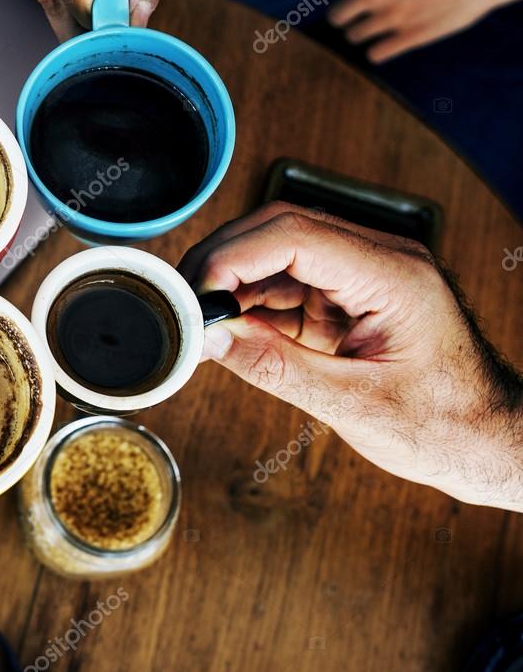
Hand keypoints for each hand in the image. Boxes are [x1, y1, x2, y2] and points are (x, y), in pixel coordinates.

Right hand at [180, 203, 522, 506]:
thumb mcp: (355, 405)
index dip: (232, 258)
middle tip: (183, 305)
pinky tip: (228, 332)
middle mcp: (377, 260)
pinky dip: (248, 305)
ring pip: (273, 253)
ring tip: (199, 325)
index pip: (293, 235)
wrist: (489, 441)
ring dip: (230, 285)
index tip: (194, 295)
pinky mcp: (345, 296)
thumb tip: (212, 338)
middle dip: (221, 263)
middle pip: (277, 230)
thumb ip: (277, 367)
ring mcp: (360, 275)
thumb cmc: (447, 426)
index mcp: (392, 275)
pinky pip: (283, 284)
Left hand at [328, 0, 522, 62]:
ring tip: (386, 28)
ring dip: (366, 35)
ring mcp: (390, 14)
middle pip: (337, 16)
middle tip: (367, 17)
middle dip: (349, 18)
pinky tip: (394, 43)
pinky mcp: (408, 36)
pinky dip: (380, 51)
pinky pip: (374, 54)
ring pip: (353, 37)